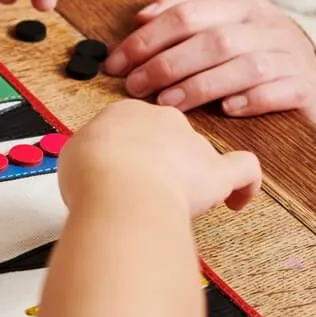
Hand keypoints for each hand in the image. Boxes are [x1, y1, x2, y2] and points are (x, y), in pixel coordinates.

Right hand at [58, 101, 261, 216]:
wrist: (117, 189)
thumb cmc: (92, 173)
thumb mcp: (72, 153)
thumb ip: (88, 153)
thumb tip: (89, 165)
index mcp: (127, 111)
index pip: (133, 123)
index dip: (126, 148)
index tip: (118, 167)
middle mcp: (164, 121)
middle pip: (169, 136)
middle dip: (158, 159)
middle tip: (138, 187)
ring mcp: (192, 145)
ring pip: (199, 156)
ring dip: (188, 178)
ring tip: (171, 205)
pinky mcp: (216, 172)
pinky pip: (243, 171)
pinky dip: (244, 186)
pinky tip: (236, 199)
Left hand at [104, 0, 315, 120]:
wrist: (309, 78)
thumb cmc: (251, 53)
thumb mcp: (220, 25)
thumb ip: (182, 12)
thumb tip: (142, 14)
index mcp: (240, 5)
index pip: (185, 14)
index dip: (145, 39)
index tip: (115, 64)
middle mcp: (267, 25)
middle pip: (211, 40)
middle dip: (165, 64)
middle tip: (134, 87)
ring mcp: (289, 55)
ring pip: (242, 66)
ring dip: (200, 85)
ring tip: (167, 103)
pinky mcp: (303, 86)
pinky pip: (277, 91)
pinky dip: (250, 100)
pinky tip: (226, 111)